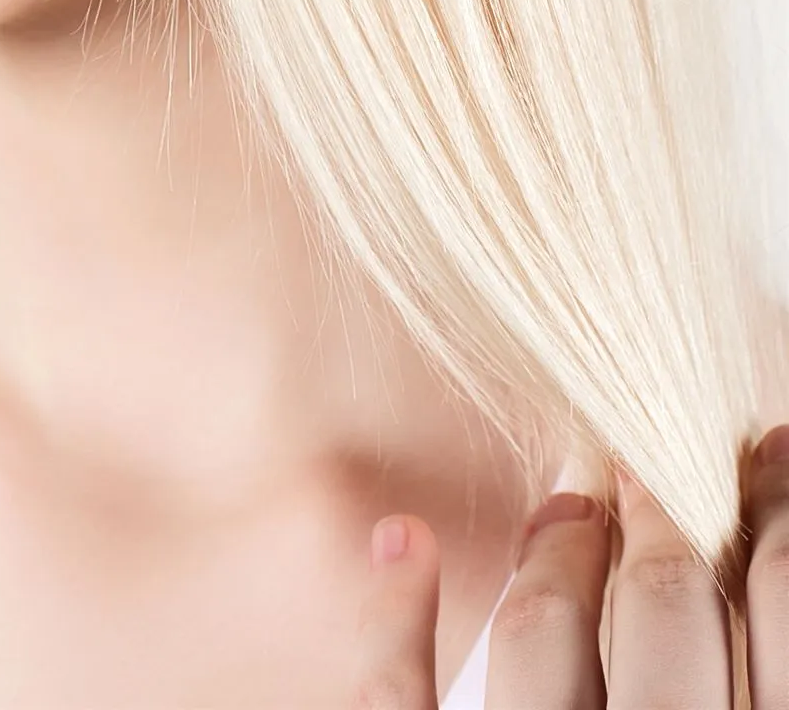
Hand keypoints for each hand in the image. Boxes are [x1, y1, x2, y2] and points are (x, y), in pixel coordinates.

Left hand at [351, 425, 788, 706]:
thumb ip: (761, 685)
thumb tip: (756, 583)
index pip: (779, 609)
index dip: (776, 520)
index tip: (765, 459)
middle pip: (670, 606)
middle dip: (667, 516)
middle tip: (650, 460)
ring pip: (544, 635)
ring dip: (557, 554)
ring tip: (562, 507)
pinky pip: (399, 704)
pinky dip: (394, 619)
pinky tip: (401, 539)